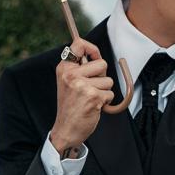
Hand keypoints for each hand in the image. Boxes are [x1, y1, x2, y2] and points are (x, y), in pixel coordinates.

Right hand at [51, 39, 113, 153]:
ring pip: (108, 80)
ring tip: (90, 99)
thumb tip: (96, 55)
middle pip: (102, 63)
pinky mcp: (93, 97)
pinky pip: (110, 93)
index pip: (79, 44)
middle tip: (92, 86)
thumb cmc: (70, 106)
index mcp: (64, 68)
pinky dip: (105, 101)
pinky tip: (93, 106)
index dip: (92, 48)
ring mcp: (82, 86)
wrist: (66, 129)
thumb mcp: (68, 83)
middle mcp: (71, 75)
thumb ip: (79, 68)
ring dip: (103, 91)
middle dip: (102, 76)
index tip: (95, 55)